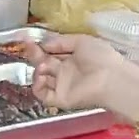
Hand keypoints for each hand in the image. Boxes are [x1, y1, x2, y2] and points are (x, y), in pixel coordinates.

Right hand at [24, 33, 138, 115]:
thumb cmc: (100, 57)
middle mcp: (65, 72)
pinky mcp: (60, 99)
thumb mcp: (81, 41)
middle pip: (43, 64)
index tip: (27, 39)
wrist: (111, 78)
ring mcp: (62, 86)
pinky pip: (43, 95)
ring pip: (40, 79)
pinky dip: (37, 86)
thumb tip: (43, 44)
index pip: (50, 52)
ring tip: (43, 65)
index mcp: (72, 58)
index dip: (39, 46)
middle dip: (35, 55)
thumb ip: (61, 41)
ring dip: (37, 70)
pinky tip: (41, 77)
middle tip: (29, 47)